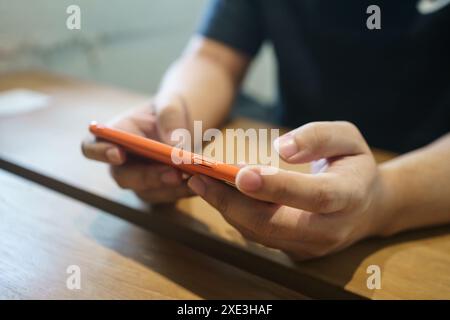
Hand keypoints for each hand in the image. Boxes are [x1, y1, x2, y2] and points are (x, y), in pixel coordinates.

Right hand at [82, 95, 194, 202]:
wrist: (183, 125)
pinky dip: (183, 193)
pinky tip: (201, 184)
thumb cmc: (168, 110)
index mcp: (114, 135)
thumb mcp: (171, 104)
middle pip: (123, 177)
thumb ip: (170, 118)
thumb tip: (174, 145)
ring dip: (169, 189)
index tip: (119, 154)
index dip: (101, 153)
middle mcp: (121, 162)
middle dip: (147, 177)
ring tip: (193, 179)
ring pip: (147, 192)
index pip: (92, 147)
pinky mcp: (157, 190)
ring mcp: (138, 179)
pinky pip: (167, 198)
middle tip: (173, 173)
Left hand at [187, 121, 387, 259]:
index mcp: (349, 196)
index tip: (240, 174)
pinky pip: (260, 235)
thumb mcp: (348, 138)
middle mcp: (330, 229)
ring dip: (226, 208)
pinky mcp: (296, 251)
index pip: (312, 196)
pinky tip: (218, 193)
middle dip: (232, 202)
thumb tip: (281, 148)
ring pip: (261, 233)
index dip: (276, 187)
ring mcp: (312, 246)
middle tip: (198, 177)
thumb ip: (317, 137)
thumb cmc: (354, 165)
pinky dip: (235, 214)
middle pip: (275, 224)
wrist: (368, 206)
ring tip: (199, 181)